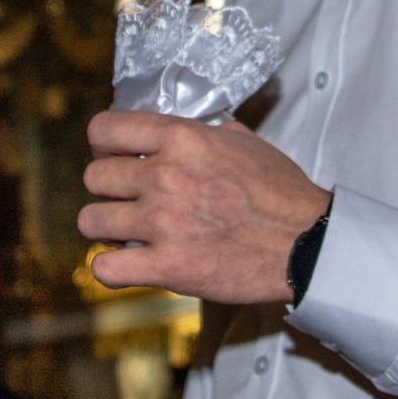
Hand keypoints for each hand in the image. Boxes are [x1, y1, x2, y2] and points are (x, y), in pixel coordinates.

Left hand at [79, 111, 331, 304]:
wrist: (306, 242)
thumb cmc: (280, 191)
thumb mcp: (244, 140)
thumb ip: (203, 131)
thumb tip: (177, 129)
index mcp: (182, 138)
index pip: (104, 129)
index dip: (104, 144)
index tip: (113, 156)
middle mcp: (166, 176)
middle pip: (93, 176)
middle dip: (108, 189)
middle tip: (128, 200)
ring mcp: (163, 223)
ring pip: (91, 220)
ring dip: (106, 228)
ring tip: (126, 233)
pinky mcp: (167, 267)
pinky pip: (105, 268)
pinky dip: (111, 269)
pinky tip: (127, 265)